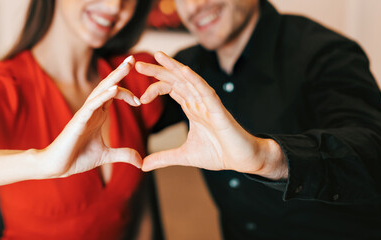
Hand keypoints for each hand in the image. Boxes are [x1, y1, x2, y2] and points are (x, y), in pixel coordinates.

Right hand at [37, 56, 142, 177]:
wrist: (57, 167)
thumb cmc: (77, 158)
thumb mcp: (106, 155)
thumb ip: (123, 155)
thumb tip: (141, 162)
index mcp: (98, 115)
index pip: (114, 95)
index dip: (127, 94)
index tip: (139, 101)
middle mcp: (92, 110)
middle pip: (107, 86)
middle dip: (120, 72)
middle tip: (132, 59)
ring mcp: (85, 114)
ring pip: (100, 90)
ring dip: (114, 77)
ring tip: (126, 66)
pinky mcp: (78, 121)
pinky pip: (92, 105)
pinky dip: (103, 96)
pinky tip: (115, 88)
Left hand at [136, 52, 286, 179]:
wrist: (243, 160)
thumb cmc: (219, 153)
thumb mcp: (184, 156)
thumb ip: (163, 158)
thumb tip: (142, 166)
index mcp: (191, 107)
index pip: (169, 89)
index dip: (153, 87)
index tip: (137, 96)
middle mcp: (198, 101)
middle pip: (175, 80)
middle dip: (157, 70)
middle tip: (137, 63)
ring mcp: (208, 104)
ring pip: (189, 80)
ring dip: (174, 67)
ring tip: (158, 56)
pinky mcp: (219, 111)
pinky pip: (206, 91)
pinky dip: (195, 80)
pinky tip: (184, 71)